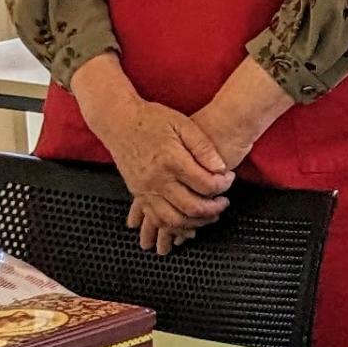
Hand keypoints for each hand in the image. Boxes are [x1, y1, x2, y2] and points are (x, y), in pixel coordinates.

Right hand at [97, 100, 233, 254]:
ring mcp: (145, 190)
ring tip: (209, 216)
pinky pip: (156, 219)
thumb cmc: (151, 119)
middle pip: (191, 207)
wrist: (118, 121)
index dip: (223, 185)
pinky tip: (185, 226)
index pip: (205, 184)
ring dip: (195, 224)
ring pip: (173, 220)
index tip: (229, 178)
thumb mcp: (182, 124)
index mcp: (171, 161)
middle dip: (213, 209)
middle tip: (224, 202)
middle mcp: (157, 180)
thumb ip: (203, 146)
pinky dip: (172, 227)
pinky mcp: (138, 194)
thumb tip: (221, 167)